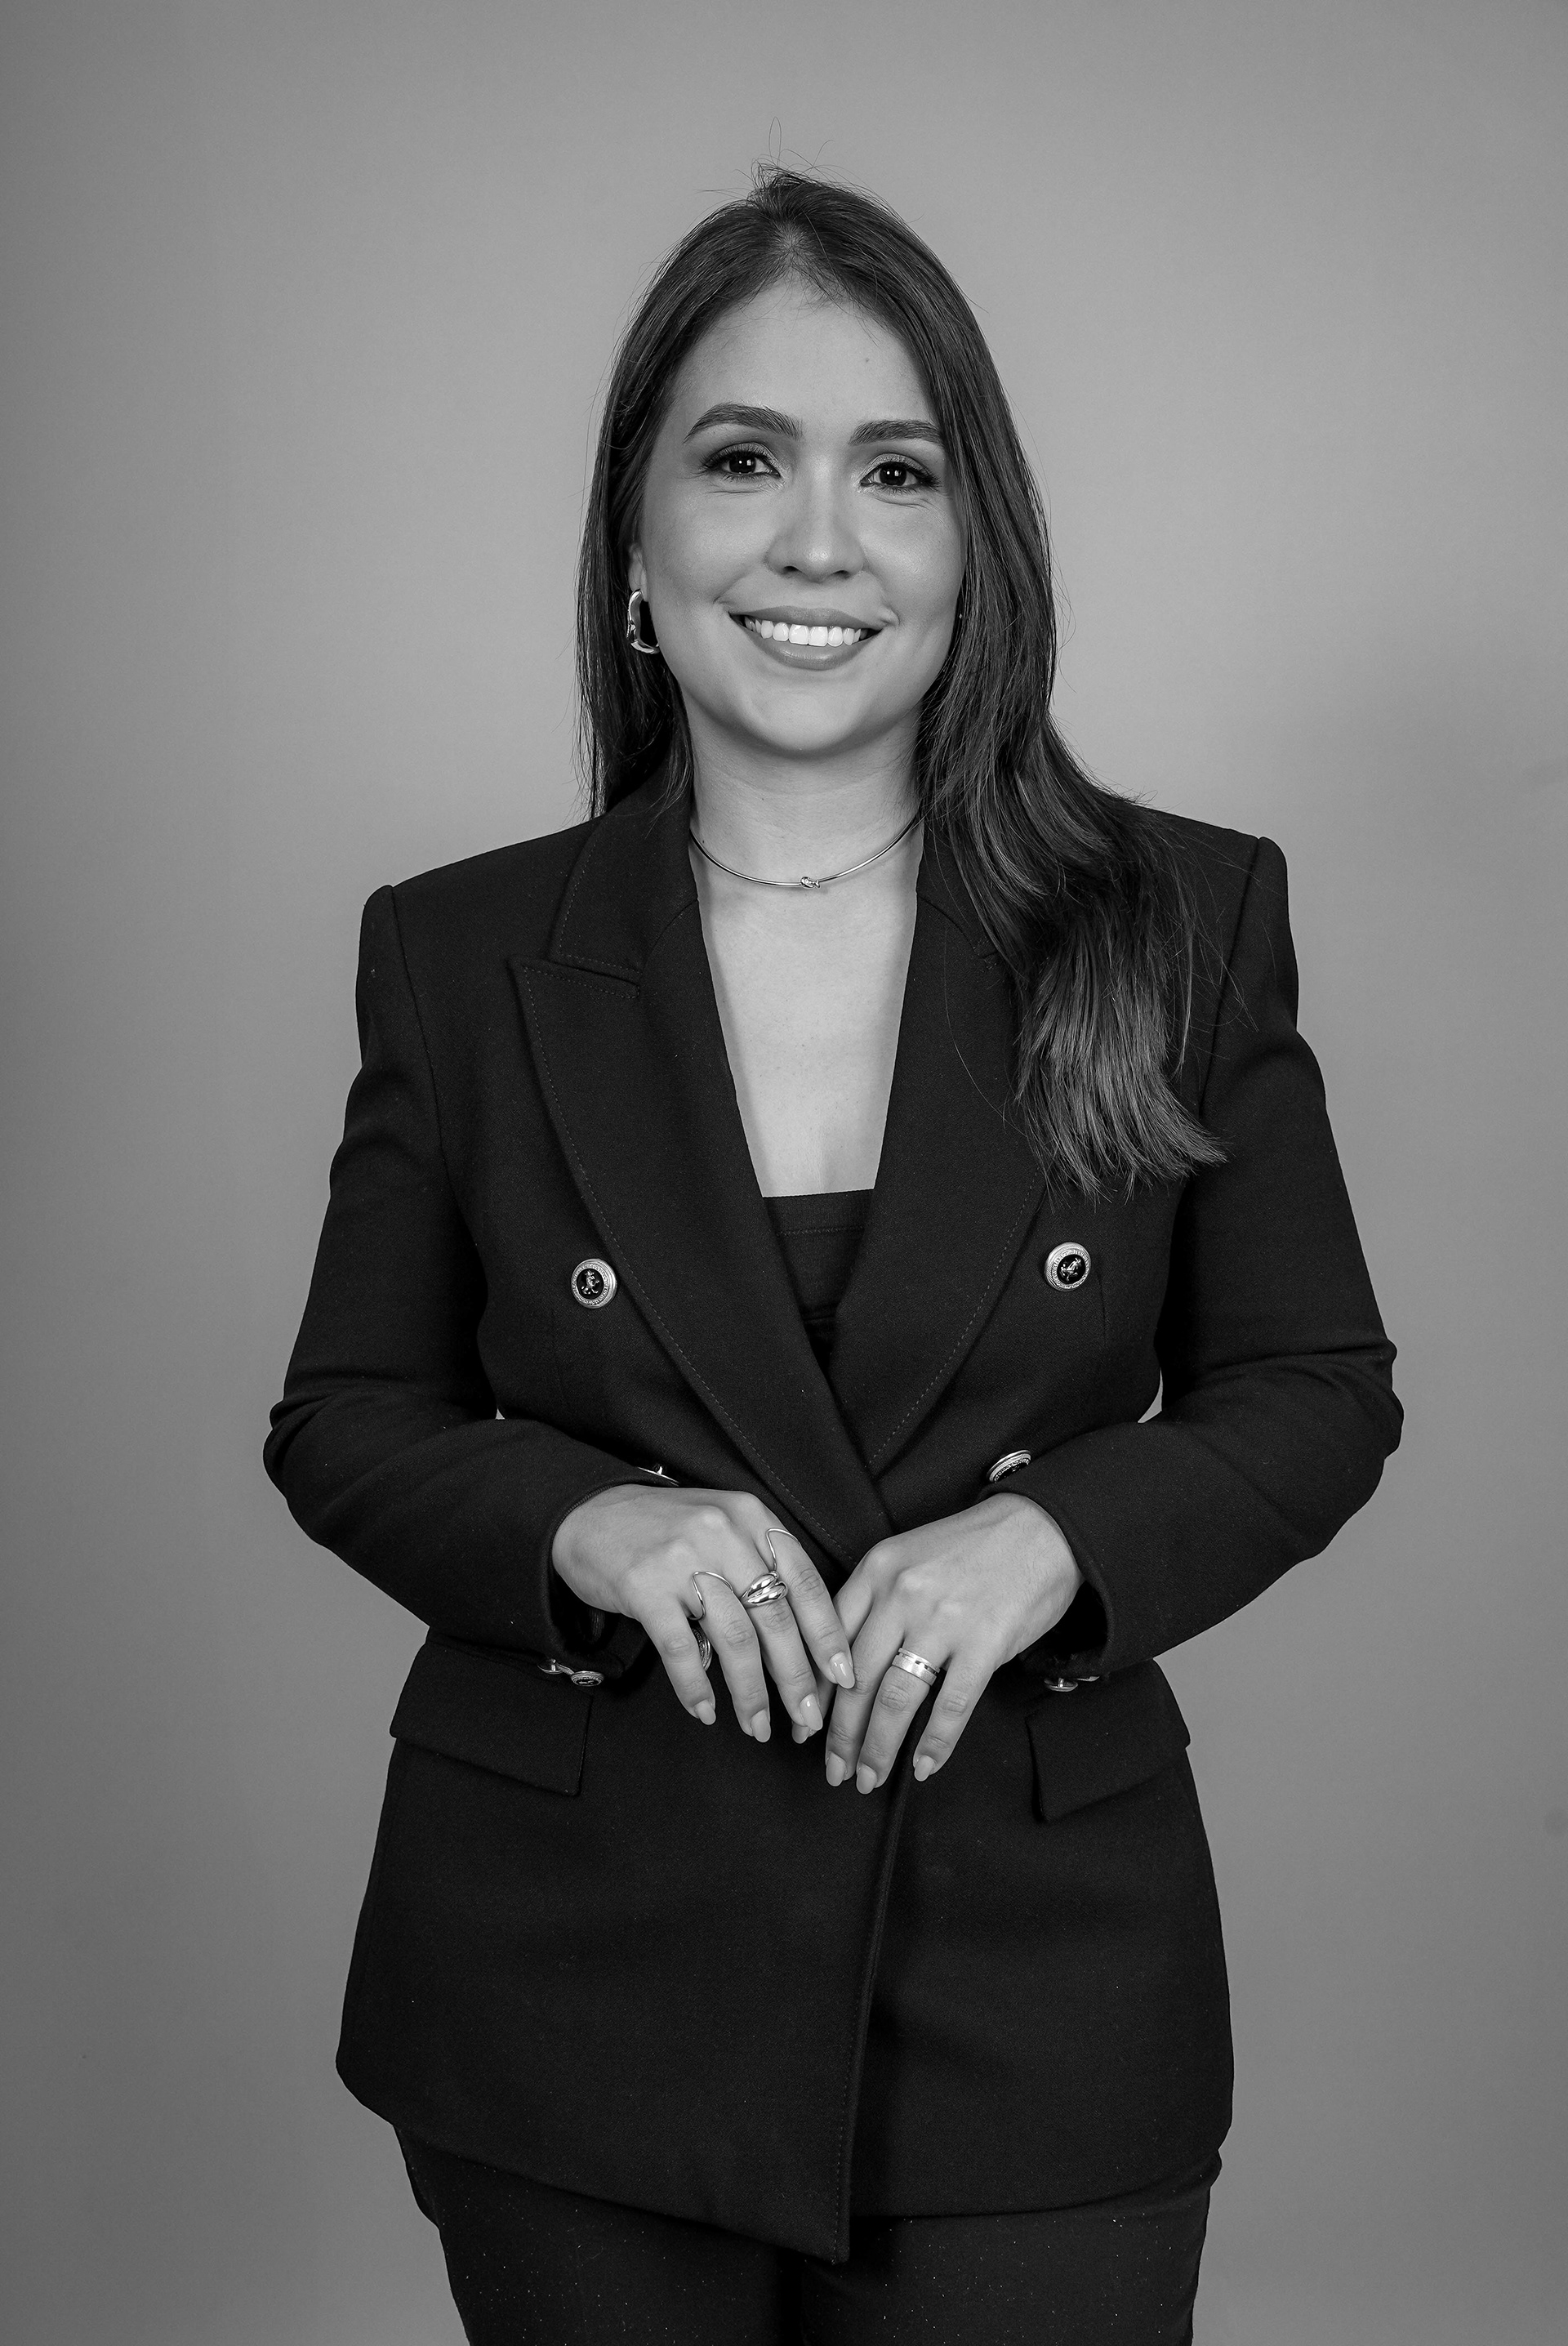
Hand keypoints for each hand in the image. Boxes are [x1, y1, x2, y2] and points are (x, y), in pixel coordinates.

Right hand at [551, 1485, 855, 1738]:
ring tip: (759, 1728)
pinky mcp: (643, 1586)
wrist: (589, 1514)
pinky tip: (705, 1712)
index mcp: (751, 1517)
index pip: (804, 1581)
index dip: (828, 1634)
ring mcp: (682, 1559)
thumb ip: (761, 1567)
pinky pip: (680, 1650)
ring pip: (735, 1639)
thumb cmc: (667, 1531)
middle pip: (775, 1618)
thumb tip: (802, 1643)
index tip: (845, 1677)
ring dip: (751, 1692)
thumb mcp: (724, 1527)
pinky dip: (695, 1687)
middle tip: (808, 1720)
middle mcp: (723, 1532)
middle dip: (797, 1677)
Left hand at [823, 1492, 1081, 1791]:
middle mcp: (902, 1594)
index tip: (803, 1728)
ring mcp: (943, 1620)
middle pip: (856, 1679)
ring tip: (868, 1778)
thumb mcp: (909, 1556)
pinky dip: (934, 1743)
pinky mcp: (985, 1643)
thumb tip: (843, 1666)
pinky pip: (951, 1706)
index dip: (813, 1693)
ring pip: (895, 1700)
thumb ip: (875, 1601)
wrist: (1042, 1526)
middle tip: (834, 1770)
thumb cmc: (973, 1545)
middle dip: (840, 1735)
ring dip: (877, 1748)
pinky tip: (923, 1766)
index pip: (829, 1642)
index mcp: (877, 1570)